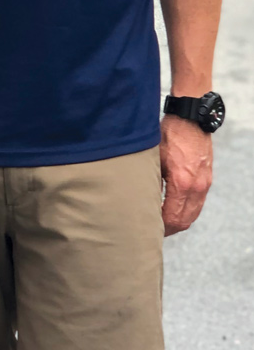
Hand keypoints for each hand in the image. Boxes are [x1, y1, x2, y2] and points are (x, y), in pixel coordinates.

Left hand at [160, 113, 212, 235]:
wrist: (190, 119)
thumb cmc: (169, 134)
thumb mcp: (154, 158)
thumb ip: (150, 181)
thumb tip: (143, 200)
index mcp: (181, 182)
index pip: (173, 217)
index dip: (161, 227)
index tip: (149, 228)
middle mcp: (196, 186)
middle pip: (185, 220)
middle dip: (170, 228)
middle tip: (154, 230)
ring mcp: (204, 184)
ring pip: (193, 214)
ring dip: (180, 221)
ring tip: (163, 223)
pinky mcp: (206, 179)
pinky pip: (198, 203)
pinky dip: (187, 211)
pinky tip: (174, 209)